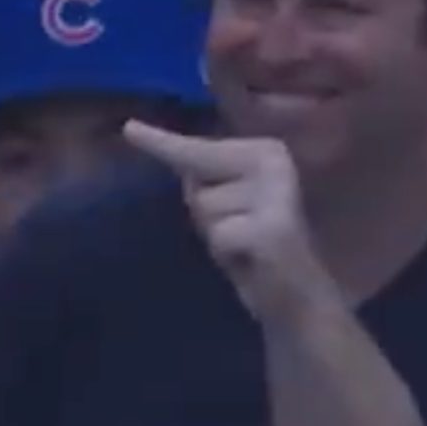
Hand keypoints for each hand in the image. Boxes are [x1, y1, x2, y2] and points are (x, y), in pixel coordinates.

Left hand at [123, 121, 336, 325]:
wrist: (297, 297)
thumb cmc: (255, 250)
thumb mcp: (226, 205)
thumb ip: (204, 178)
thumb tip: (174, 159)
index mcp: (265, 150)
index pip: (199, 148)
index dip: (161, 143)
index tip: (129, 129)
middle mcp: (273, 162)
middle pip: (194, 177)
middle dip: (203, 208)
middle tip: (236, 232)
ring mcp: (275, 193)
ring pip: (203, 208)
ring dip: (215, 235)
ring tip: (244, 248)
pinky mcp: (272, 228)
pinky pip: (219, 236)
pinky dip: (226, 255)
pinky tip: (252, 261)